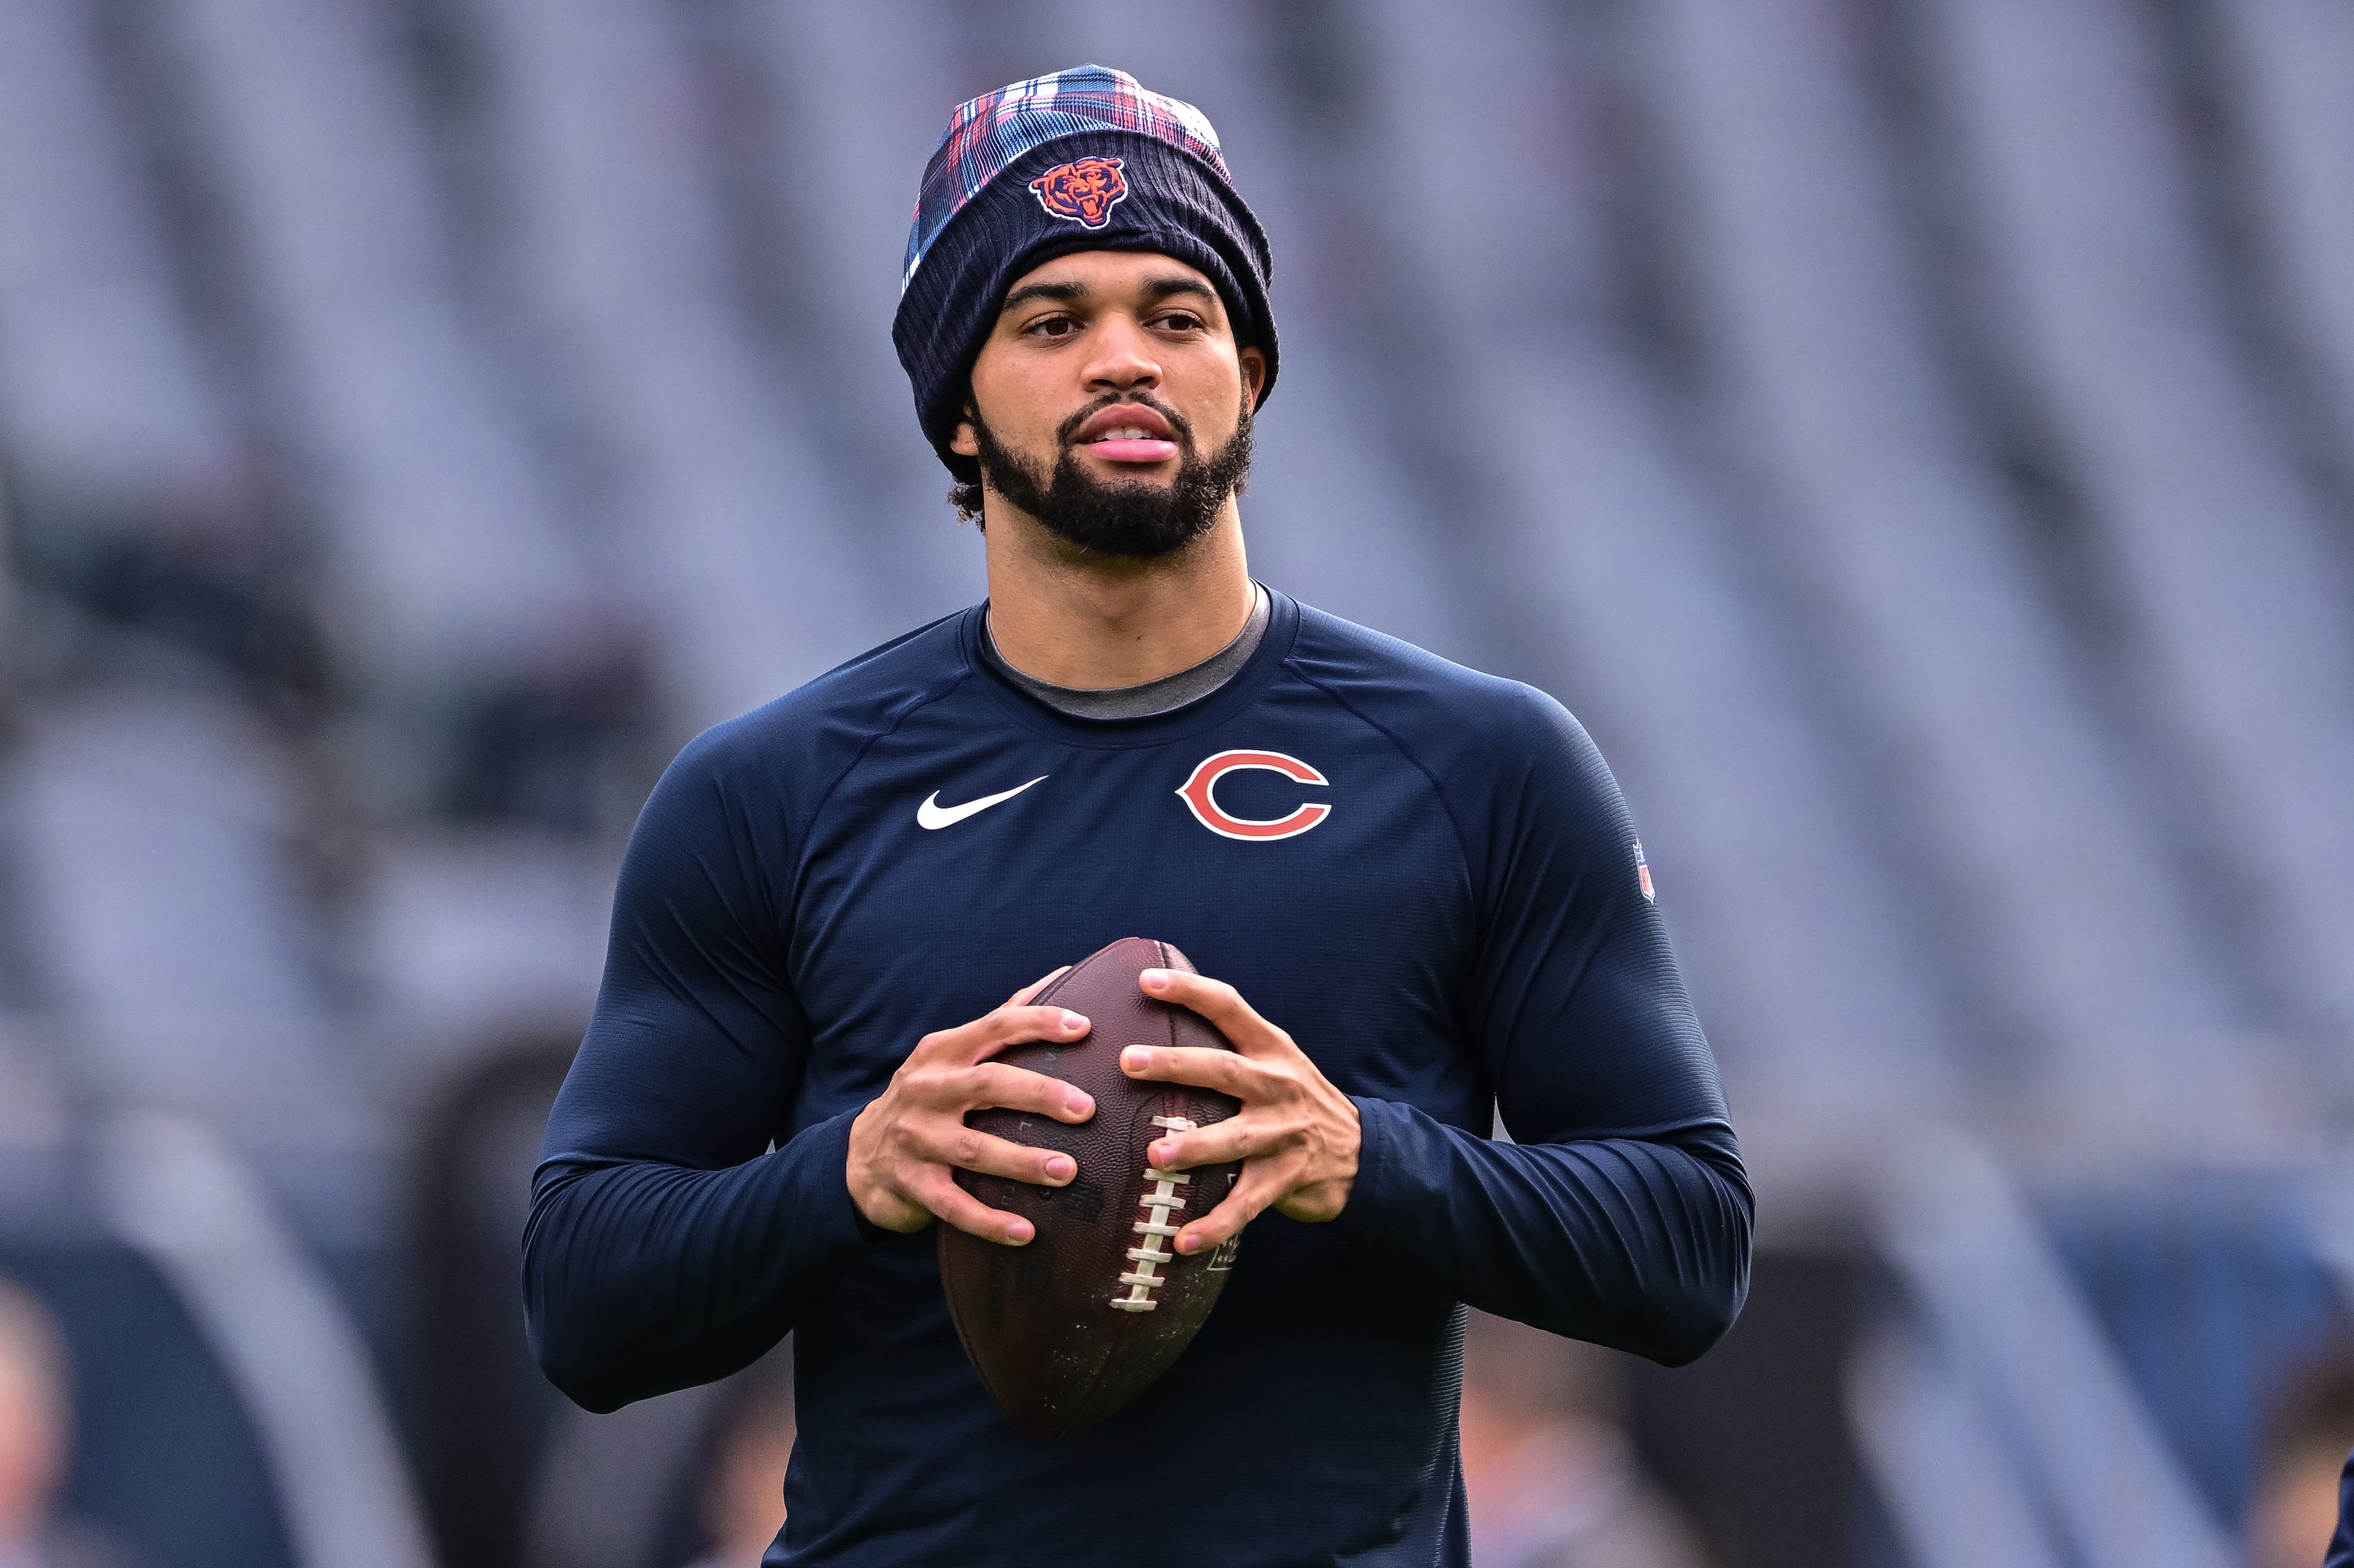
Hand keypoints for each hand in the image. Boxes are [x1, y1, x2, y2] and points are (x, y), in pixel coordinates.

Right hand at [847, 970, 1095, 1244]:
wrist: (859, 1157)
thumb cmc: (928, 1097)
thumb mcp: (952, 1055)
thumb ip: (1002, 1020)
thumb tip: (1061, 975)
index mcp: (943, 1052)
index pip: (995, 1027)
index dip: (1039, 1023)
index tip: (1084, 1028)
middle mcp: (927, 1090)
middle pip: (989, 1085)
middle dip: (1040, 1094)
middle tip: (1086, 1109)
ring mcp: (916, 1139)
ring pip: (975, 1149)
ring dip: (1023, 1161)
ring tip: (1068, 1172)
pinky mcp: (912, 1184)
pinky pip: (954, 1205)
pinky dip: (989, 1221)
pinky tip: (1025, 1233)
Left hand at [1118, 967, 1359, 1255]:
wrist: (1362, 1153)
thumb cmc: (1297, 1103)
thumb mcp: (1277, 1063)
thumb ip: (1232, 1047)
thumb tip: (1159, 1027)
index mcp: (1271, 1049)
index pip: (1229, 1007)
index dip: (1189, 990)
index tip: (1145, 980)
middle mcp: (1278, 1085)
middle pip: (1224, 1069)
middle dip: (1176, 1064)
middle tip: (1129, 1062)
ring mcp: (1285, 1133)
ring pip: (1236, 1138)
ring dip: (1195, 1146)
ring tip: (1155, 1155)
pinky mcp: (1288, 1178)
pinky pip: (1247, 1203)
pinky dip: (1216, 1224)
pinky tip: (1183, 1240)